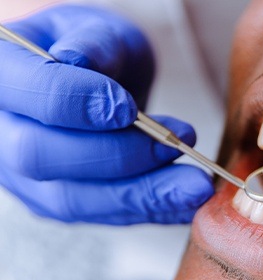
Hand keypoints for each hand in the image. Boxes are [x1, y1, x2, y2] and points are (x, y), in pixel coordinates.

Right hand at [0, 5, 213, 223]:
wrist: (96, 87)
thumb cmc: (97, 53)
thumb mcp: (98, 32)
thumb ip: (92, 44)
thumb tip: (78, 62)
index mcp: (5, 79)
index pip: (30, 96)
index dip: (78, 103)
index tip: (129, 108)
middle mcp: (4, 134)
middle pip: (43, 157)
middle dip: (118, 155)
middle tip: (176, 143)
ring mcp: (26, 177)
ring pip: (76, 200)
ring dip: (143, 195)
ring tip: (196, 186)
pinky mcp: (60, 202)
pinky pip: (103, 216)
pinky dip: (150, 211)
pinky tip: (185, 203)